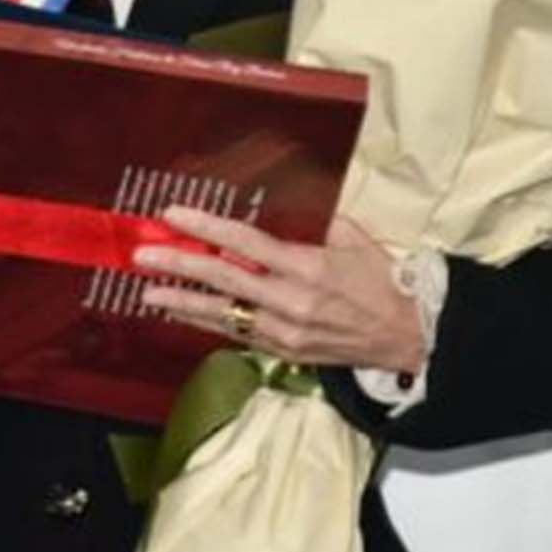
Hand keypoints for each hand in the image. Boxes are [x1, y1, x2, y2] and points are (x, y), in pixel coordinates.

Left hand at [132, 209, 425, 373]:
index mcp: (308, 268)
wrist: (408, 338)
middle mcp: (291, 303)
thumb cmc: (383, 283)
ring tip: (147, 293)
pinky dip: (208, 323)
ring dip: (183, 303)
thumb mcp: (356, 240)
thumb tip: (290, 199)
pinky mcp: (285, 352)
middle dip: (179, 267)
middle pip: (224, 281)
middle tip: (143, 256)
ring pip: (223, 315)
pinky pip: (238, 334)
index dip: (206, 229)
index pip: (245, 244)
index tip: (173, 215)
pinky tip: (183, 313)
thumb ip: (319, 220)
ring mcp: (286, 332)